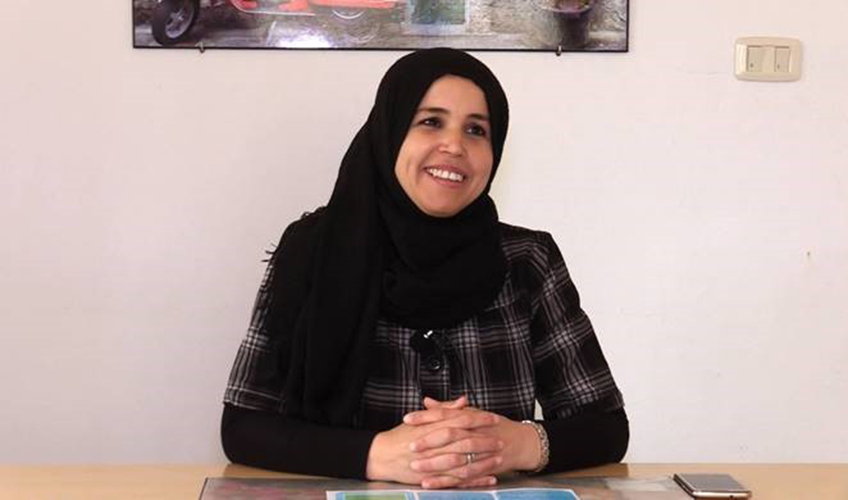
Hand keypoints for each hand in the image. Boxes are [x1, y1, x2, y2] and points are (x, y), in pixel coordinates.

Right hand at [366, 396, 501, 487]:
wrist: (382, 455)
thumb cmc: (401, 436)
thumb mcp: (421, 419)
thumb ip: (444, 409)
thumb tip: (464, 401)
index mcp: (432, 426)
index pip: (460, 420)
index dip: (479, 419)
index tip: (493, 418)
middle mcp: (434, 444)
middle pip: (465, 441)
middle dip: (485, 441)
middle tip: (501, 439)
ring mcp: (434, 462)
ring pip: (464, 462)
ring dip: (483, 461)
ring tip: (499, 459)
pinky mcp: (433, 478)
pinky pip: (458, 480)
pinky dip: (475, 480)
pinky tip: (488, 479)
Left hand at [404, 400, 542, 482]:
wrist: (521, 442)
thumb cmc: (493, 426)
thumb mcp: (471, 413)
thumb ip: (447, 409)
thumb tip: (426, 402)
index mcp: (470, 417)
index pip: (445, 414)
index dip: (426, 417)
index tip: (408, 419)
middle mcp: (475, 433)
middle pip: (450, 435)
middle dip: (429, 441)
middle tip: (410, 445)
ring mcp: (480, 452)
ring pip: (455, 458)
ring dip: (434, 464)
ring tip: (415, 467)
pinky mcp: (482, 469)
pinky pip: (462, 477)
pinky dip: (446, 481)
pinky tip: (430, 484)